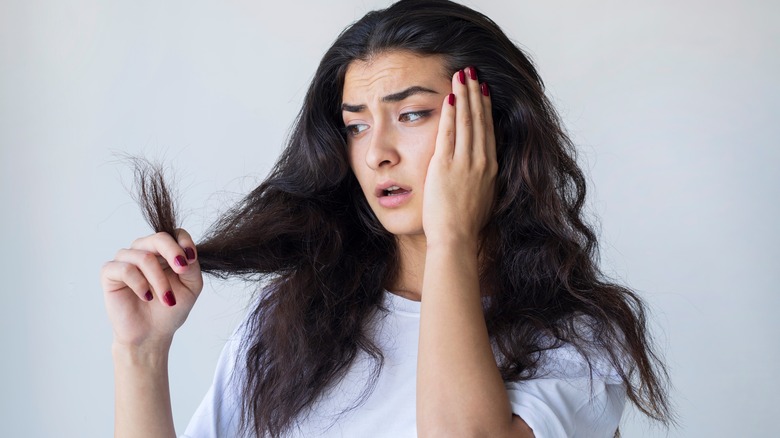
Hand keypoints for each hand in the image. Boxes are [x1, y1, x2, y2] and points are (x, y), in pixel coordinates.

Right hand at [101, 229, 202, 348]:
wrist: (152, 333)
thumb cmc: (170, 308)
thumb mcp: (191, 286)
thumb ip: (192, 265)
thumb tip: (186, 251)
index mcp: (164, 252)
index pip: (174, 234)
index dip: (183, 242)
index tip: (190, 259)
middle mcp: (144, 251)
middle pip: (159, 238)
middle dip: (173, 253)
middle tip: (182, 269)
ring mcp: (126, 260)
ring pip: (144, 256)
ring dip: (159, 279)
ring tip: (166, 299)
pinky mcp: (110, 273)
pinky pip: (125, 269)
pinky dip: (139, 283)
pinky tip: (146, 296)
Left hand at [423, 67, 496, 247]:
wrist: (457, 238)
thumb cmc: (467, 226)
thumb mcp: (484, 198)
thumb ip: (483, 180)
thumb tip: (483, 173)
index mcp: (491, 168)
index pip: (488, 130)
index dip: (485, 107)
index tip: (483, 90)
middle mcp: (481, 160)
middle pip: (479, 119)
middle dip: (475, 92)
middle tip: (471, 72)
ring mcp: (464, 162)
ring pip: (466, 121)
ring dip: (463, 95)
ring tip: (461, 75)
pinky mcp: (445, 165)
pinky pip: (448, 133)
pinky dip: (449, 114)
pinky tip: (449, 97)